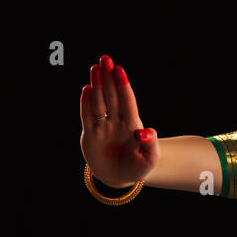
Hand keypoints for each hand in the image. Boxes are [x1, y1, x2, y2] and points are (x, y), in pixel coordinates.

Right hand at [80, 54, 159, 186]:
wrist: (120, 177)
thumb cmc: (139, 167)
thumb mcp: (150, 158)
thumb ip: (150, 144)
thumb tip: (143, 131)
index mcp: (132, 124)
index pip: (127, 102)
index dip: (123, 86)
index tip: (119, 70)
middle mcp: (116, 122)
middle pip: (112, 97)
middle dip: (109, 78)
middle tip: (105, 59)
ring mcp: (103, 127)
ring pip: (99, 103)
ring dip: (97, 86)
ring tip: (95, 68)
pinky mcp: (90, 135)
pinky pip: (87, 117)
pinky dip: (86, 104)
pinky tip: (86, 89)